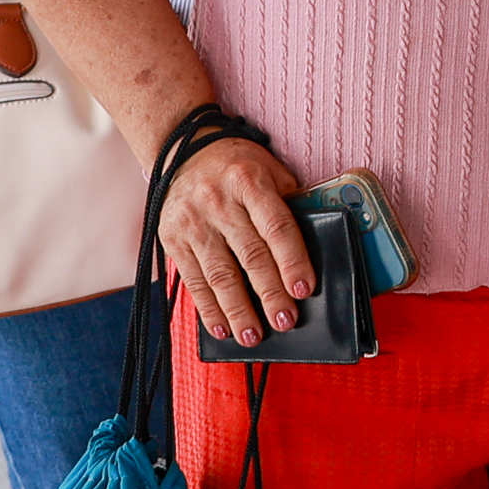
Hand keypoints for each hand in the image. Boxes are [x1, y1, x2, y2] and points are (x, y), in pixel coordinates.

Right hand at [160, 134, 312, 344]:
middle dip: (270, 293)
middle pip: (250, 255)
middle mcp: (218, 202)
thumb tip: (316, 244)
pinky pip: (192, 280)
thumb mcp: (271, 171)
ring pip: (219, 274)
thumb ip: (291, 203)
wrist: (184, 152)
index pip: (276, 226)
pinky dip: (208, 308)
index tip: (304, 289)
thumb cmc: (239, 167)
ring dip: (238, 310)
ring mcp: (192, 223)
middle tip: (285, 321)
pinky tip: (222, 328)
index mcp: (249, 182)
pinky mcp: (172, 239)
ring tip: (254, 336)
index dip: (292, 260)